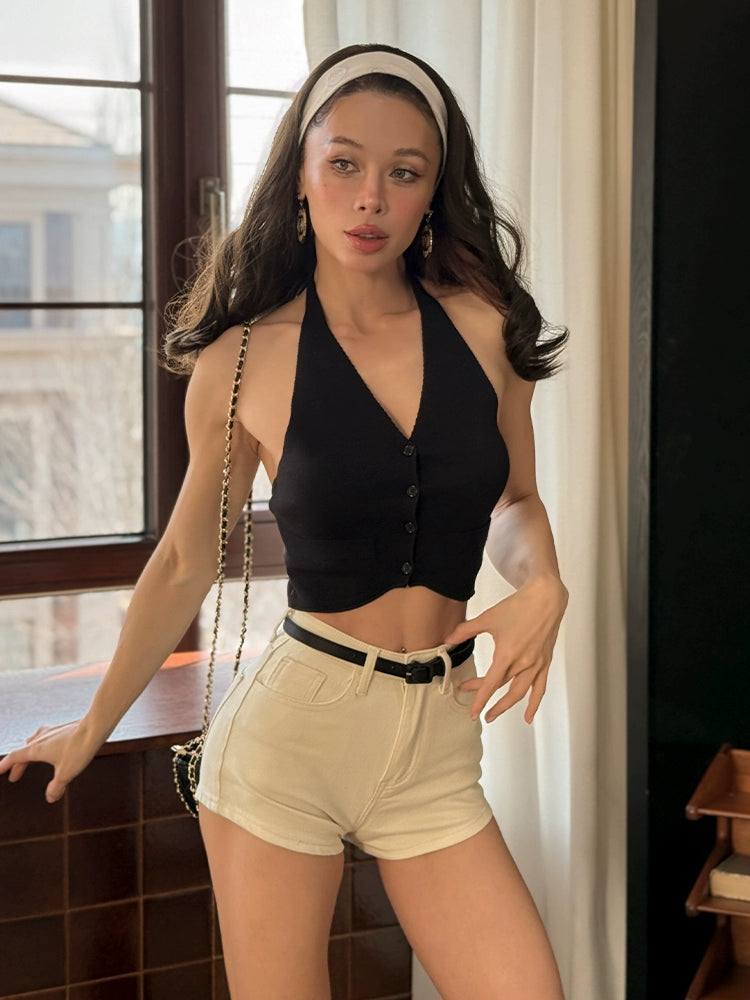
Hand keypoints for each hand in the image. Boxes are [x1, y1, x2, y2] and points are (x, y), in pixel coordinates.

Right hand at [0, 719, 99, 802]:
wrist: (95, 726)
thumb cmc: (79, 748)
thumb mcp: (66, 773)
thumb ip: (56, 787)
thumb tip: (50, 797)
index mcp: (36, 749)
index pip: (14, 757)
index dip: (5, 765)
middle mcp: (41, 737)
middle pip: (23, 751)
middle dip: (18, 765)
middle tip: (15, 776)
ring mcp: (52, 731)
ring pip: (34, 741)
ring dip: (29, 752)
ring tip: (29, 758)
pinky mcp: (63, 728)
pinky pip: (47, 736)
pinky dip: (43, 744)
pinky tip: (51, 745)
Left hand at [444, 576, 567, 723]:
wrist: (545, 598)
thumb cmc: (519, 606)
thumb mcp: (488, 618)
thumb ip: (466, 631)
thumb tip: (448, 639)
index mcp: (508, 653)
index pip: (491, 683)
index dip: (480, 699)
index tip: (473, 712)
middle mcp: (523, 662)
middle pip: (502, 687)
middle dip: (486, 699)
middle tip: (475, 707)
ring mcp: (536, 664)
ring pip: (520, 692)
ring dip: (506, 706)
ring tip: (493, 714)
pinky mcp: (544, 662)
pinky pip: (540, 688)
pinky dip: (534, 703)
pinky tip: (528, 715)